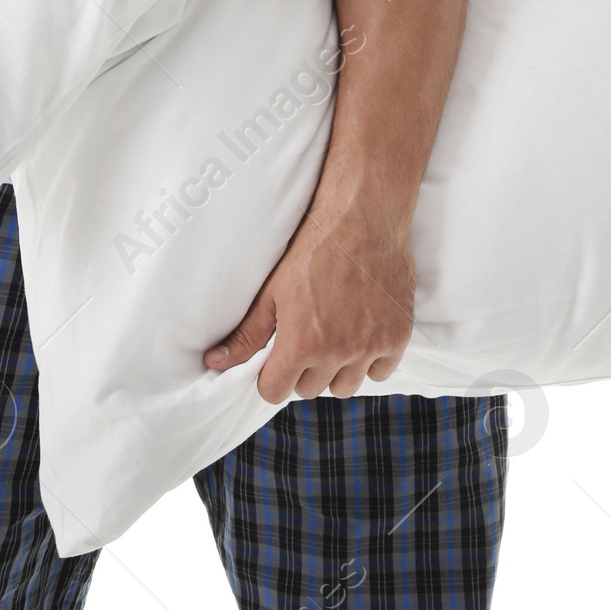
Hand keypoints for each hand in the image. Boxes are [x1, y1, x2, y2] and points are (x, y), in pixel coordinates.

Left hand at [202, 204, 415, 403]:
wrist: (361, 217)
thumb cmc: (311, 249)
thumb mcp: (271, 291)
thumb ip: (245, 335)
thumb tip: (213, 363)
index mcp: (301, 345)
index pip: (275, 392)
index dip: (271, 374)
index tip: (277, 356)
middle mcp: (337, 353)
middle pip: (310, 389)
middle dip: (303, 369)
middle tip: (307, 335)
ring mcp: (370, 347)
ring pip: (345, 387)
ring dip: (337, 369)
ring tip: (334, 335)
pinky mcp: (397, 338)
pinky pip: (381, 372)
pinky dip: (371, 359)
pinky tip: (361, 332)